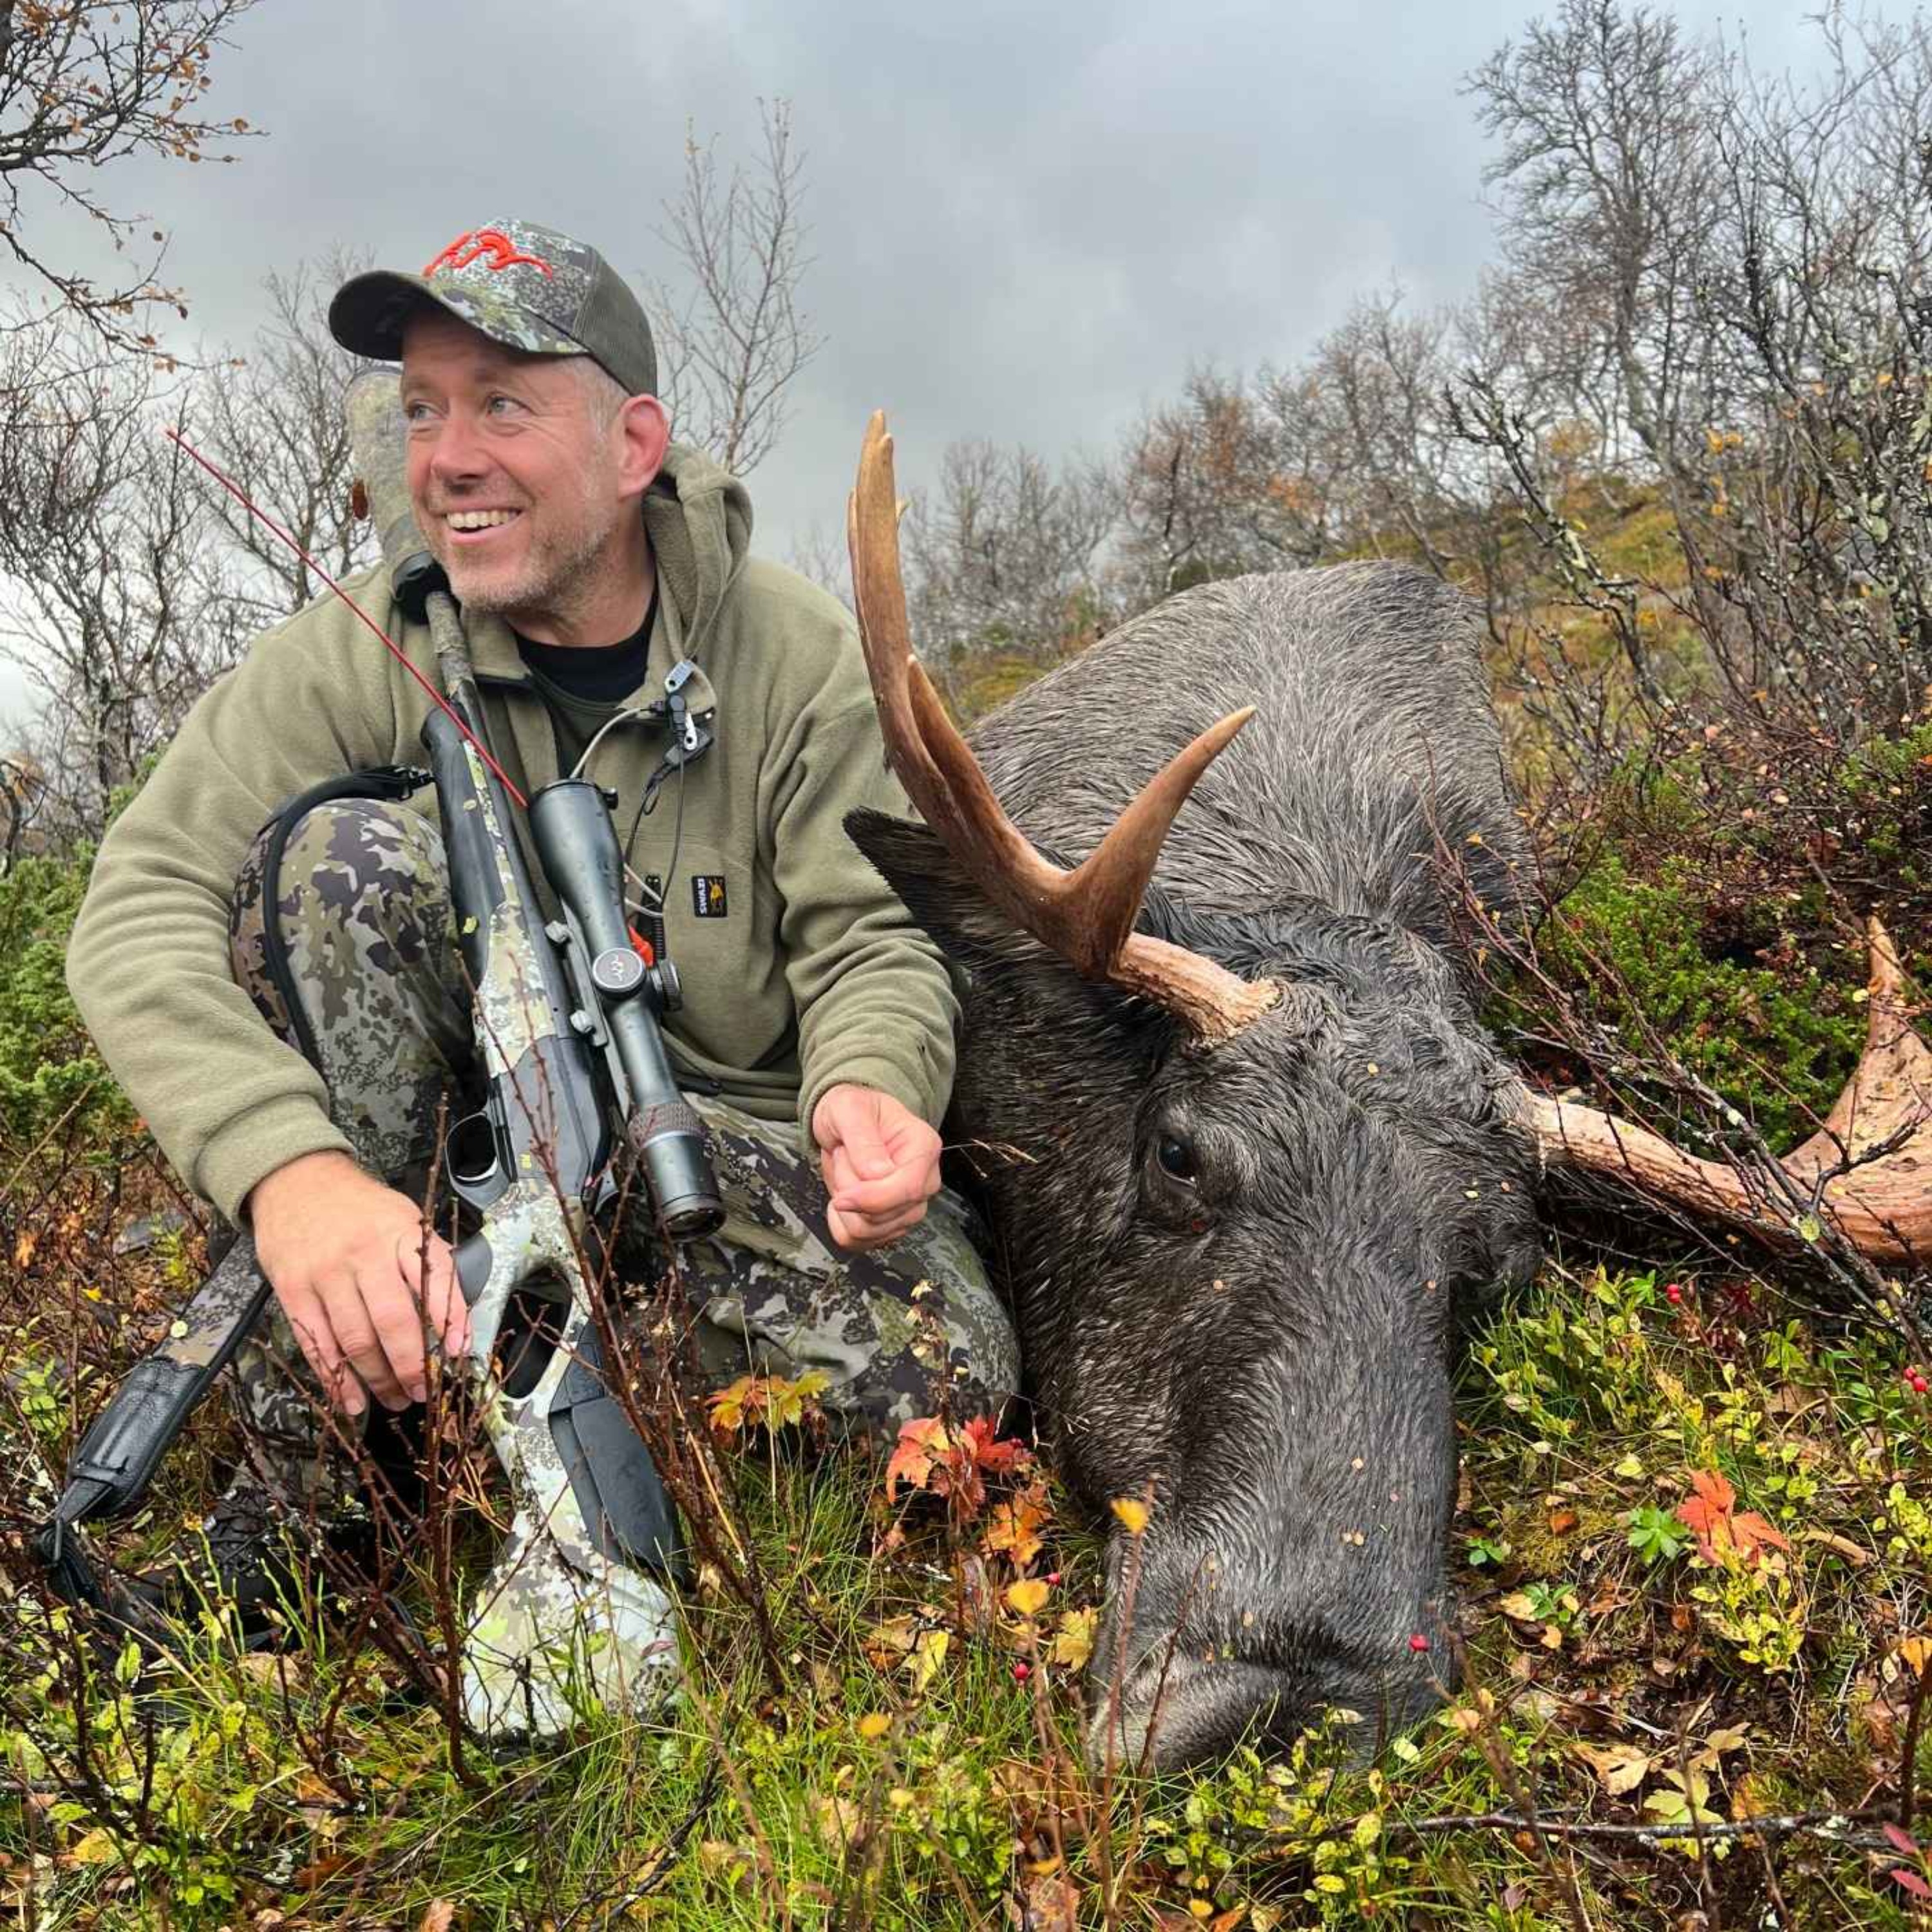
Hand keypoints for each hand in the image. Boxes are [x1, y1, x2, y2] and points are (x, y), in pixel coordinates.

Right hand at [247, 1150, 467, 1415]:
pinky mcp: (293, 1291)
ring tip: (395, 1399)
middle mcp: (364, 1253)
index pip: (435, 1278)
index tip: (459, 1352)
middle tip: (423, 1391)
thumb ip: (429, 1260)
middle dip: (412, 1365)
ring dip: (378, 1379)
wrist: (295, 1180)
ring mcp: (325, 1274)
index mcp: (400, 1232)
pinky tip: (352, 1400)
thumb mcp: (403, 1217)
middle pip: (394, 1320)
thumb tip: (457, 1318)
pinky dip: (336, 1378)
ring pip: (356, 1339)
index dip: (450, 1318)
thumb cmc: (359, 1208)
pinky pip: (318, 1344)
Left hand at [811, 1084, 941, 1252]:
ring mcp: (908, 1206)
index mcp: (923, 1147)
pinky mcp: (889, 1223)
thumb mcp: (849, 1109)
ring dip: (844, 1207)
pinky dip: (840, 1225)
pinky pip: (860, 1242)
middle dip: (851, 1193)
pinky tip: (841, 1199)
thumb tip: (879, 1174)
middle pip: (888, 1216)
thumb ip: (863, 1139)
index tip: (842, 1197)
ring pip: (872, 1233)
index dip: (873, 1199)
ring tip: (845, 1172)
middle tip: (844, 1157)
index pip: (909, 1189)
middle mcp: (923, 1180)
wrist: (848, 1121)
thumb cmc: (853, 1109)